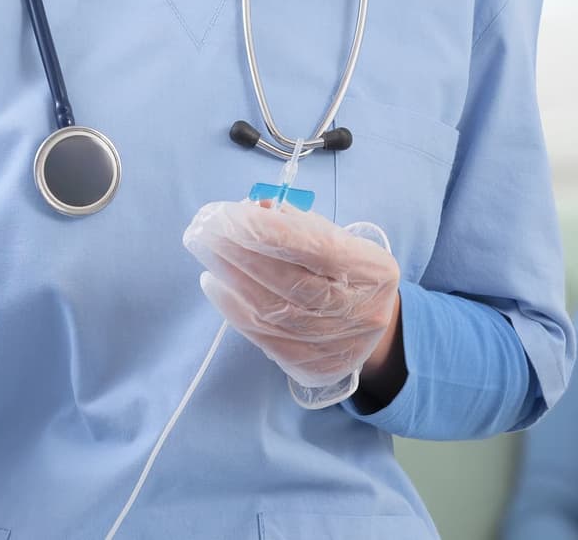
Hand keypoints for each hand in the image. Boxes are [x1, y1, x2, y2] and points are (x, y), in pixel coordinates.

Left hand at [183, 200, 400, 390]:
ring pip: (273, 313)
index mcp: (373, 271)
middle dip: (239, 252)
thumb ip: (298, 225)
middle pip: (291, 283)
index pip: (317, 248)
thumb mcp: (338, 239)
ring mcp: (339, 345)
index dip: (269, 231)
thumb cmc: (345, 271)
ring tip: (205, 252)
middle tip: (204, 228)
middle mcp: (361, 312)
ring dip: (230, 279)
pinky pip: (265, 339)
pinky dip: (234, 310)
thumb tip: (252, 209)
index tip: (227, 213)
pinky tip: (215, 285)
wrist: (372, 327)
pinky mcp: (315, 367)